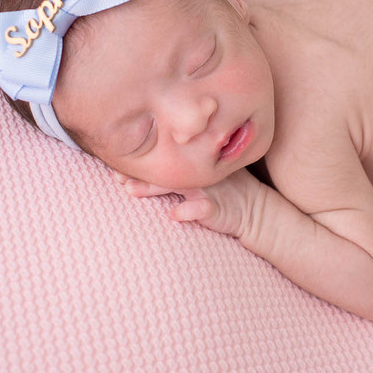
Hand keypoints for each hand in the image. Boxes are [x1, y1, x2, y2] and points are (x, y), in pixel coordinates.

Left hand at [112, 168, 264, 239]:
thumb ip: (177, 173)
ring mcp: (209, 188)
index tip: (115, 161)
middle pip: (164, 169)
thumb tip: (136, 175)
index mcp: (196, 162)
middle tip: (114, 175)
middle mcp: (200, 172)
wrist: (258, 212)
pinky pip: (203, 207)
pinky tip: (174, 215)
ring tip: (130, 191)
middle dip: (137, 172)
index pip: (165, 157)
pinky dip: (189, 211)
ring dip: (152, 188)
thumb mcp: (202, 179)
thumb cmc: (226, 194)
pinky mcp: (220, 208)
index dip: (140, 160)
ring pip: (177, 185)